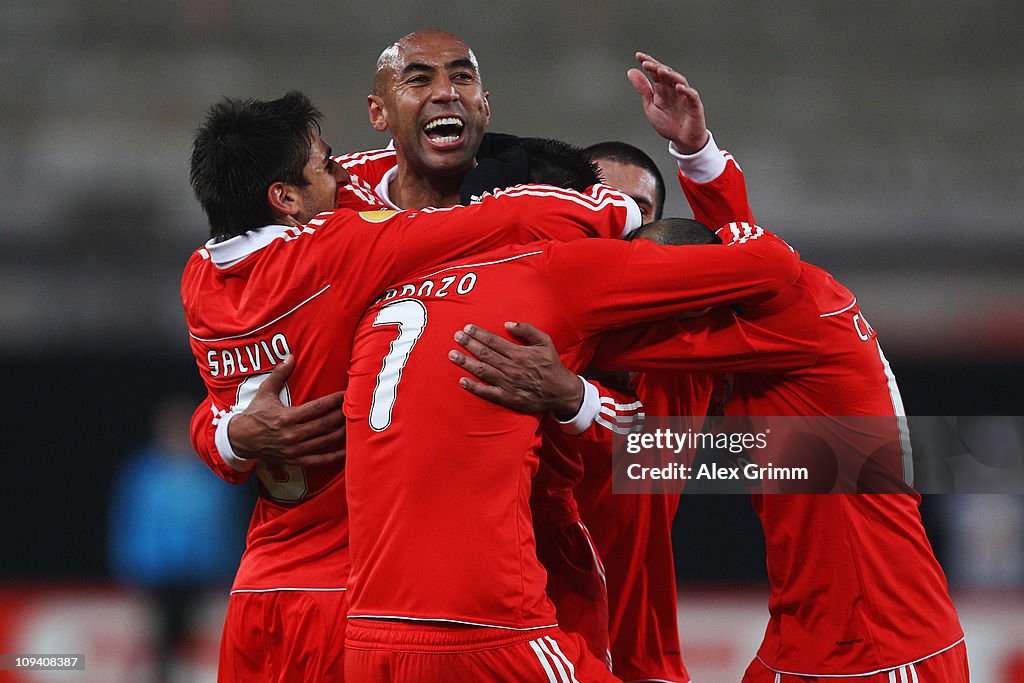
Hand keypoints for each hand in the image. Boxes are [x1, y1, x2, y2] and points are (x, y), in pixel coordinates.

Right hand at [228, 356, 345, 466]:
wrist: (240, 440)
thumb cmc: (255, 414)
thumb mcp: (264, 392)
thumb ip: (278, 374)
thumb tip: (290, 356)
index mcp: (286, 417)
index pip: (317, 408)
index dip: (334, 401)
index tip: (346, 394)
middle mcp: (292, 435)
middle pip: (325, 424)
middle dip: (342, 415)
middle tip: (356, 407)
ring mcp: (295, 450)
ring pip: (325, 441)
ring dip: (342, 433)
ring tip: (356, 424)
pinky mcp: (295, 460)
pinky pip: (320, 460)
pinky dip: (335, 456)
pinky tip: (348, 451)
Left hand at [447, 321, 582, 418]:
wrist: (560, 392)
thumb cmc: (551, 365)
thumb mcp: (545, 342)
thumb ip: (527, 330)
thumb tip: (508, 324)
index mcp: (519, 353)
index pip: (494, 341)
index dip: (478, 334)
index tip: (466, 328)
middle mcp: (511, 368)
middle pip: (485, 354)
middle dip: (468, 344)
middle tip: (456, 337)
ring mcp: (508, 384)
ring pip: (482, 371)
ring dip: (466, 362)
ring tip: (453, 355)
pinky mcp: (507, 398)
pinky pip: (487, 392)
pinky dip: (474, 386)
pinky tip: (462, 380)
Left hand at [627, 51, 708, 153]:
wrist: (683, 140)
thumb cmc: (668, 123)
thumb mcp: (651, 106)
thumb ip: (643, 90)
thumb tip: (631, 72)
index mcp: (663, 89)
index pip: (655, 72)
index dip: (648, 63)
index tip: (638, 56)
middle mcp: (674, 90)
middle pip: (666, 74)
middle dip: (656, 67)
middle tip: (646, 63)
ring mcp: (685, 96)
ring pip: (679, 81)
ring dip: (670, 75)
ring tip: (660, 70)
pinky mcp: (695, 106)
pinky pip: (692, 96)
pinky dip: (686, 91)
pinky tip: (678, 87)